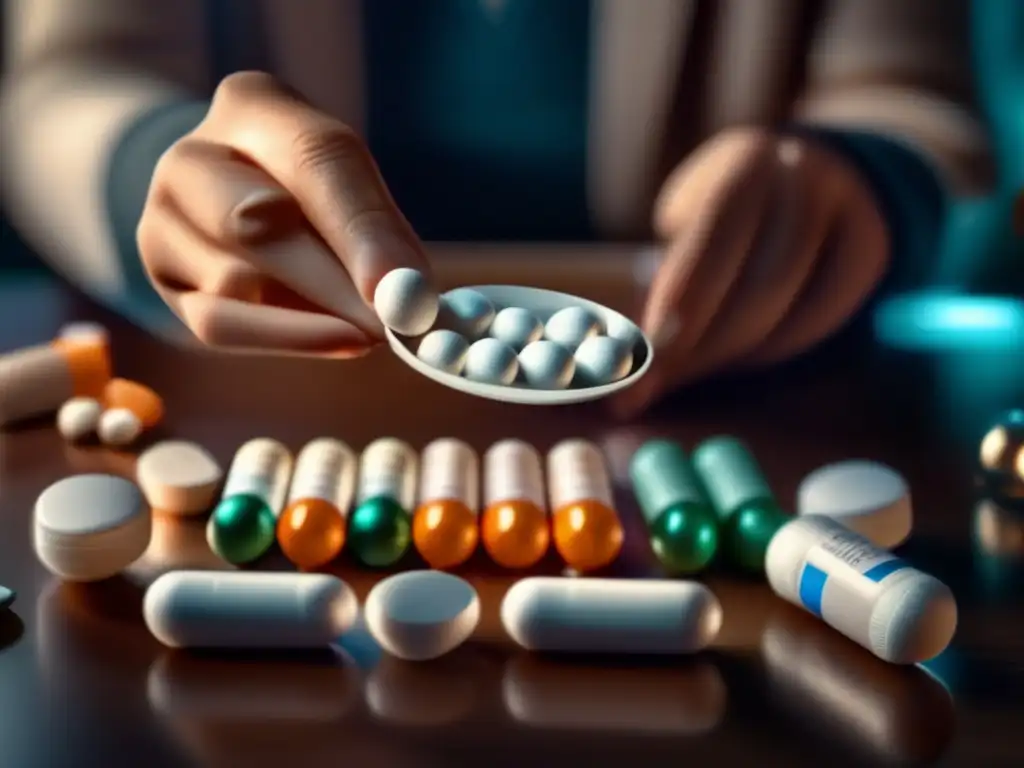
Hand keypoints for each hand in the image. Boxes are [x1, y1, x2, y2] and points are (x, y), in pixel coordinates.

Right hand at [138, 71, 429, 355]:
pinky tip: (337, 341)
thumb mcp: (354, 185)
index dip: (359, 226)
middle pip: (256, 221)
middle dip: (332, 284)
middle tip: (390, 326)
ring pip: (237, 282)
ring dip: (313, 315)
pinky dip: (285, 338)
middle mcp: (190, 156)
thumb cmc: (313, 189)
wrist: (236, 200)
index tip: (401, 284)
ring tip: (370, 329)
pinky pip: (218, 324)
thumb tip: (408, 292)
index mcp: (252, 107)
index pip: (314, 157)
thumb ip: (379, 230)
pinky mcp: (163, 279)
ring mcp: (161, 219)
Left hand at [615, 127, 889, 415]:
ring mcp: (846, 211)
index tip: (643, 359)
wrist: (814, 172)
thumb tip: (623, 355)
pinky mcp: (872, 248)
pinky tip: (739, 355)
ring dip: (732, 354)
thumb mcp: (689, 224)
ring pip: (790, 308)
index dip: (679, 307)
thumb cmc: (725, 216)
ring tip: (687, 370)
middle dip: (700, 346)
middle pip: (760, 284)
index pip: (711, 244)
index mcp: (743, 164)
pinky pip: (822, 318)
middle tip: (654, 385)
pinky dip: (774, 349)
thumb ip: (664, 279)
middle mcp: (803, 180)